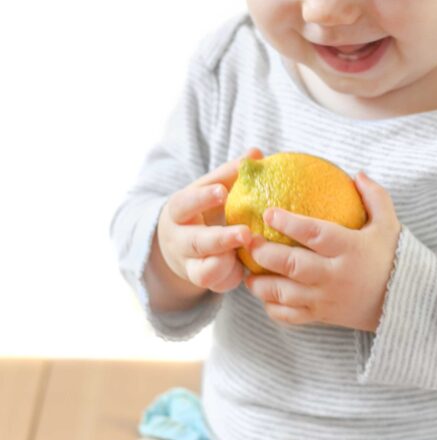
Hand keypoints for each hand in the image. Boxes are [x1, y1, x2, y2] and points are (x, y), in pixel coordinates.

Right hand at [157, 147, 263, 294]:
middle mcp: (179, 240)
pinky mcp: (202, 281)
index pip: (185, 204)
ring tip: (246, 253)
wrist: (177, 244)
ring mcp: (189, 264)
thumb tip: (256, 153)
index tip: (222, 192)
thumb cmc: (202, 209)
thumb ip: (230, 173)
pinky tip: (245, 270)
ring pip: (203, 271)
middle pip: (196, 242)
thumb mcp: (209, 189)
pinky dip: (232, 278)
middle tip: (246, 233)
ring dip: (226, 263)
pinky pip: (217, 285)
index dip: (202, 199)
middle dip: (221, 239)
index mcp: (179, 211)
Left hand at [243, 171, 401, 331]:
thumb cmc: (392, 257)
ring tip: (249, 272)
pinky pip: (290, 316)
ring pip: (285, 294)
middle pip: (292, 265)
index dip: (289, 223)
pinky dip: (273, 308)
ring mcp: (326, 299)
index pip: (314, 234)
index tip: (268, 212)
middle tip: (249, 241)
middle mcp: (334, 275)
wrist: (404, 303)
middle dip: (265, 253)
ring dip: (261, 283)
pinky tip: (264, 295)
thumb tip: (357, 173)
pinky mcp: (322, 316)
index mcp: (349, 249)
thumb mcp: (389, 224)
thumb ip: (374, 196)